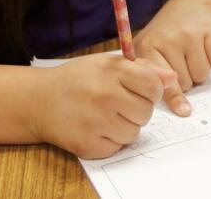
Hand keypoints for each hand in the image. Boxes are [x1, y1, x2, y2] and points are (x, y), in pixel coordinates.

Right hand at [32, 54, 177, 158]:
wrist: (39, 100)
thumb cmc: (79, 79)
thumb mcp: (108, 63)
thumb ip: (143, 69)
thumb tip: (172, 78)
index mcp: (112, 71)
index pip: (153, 86)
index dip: (151, 90)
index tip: (139, 90)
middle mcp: (104, 96)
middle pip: (146, 112)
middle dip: (137, 109)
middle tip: (117, 103)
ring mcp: (95, 122)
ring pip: (134, 133)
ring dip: (124, 127)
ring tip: (105, 115)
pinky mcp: (87, 145)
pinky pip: (117, 147)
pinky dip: (110, 141)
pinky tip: (95, 127)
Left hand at [135, 0, 210, 112]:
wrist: (187, 9)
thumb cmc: (166, 39)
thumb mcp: (152, 56)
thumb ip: (157, 83)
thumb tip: (183, 111)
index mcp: (146, 48)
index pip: (160, 83)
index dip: (173, 97)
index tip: (183, 110)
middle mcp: (166, 38)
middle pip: (185, 83)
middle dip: (186, 79)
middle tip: (181, 62)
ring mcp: (188, 32)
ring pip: (202, 74)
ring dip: (199, 70)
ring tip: (191, 54)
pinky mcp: (209, 28)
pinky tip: (203, 46)